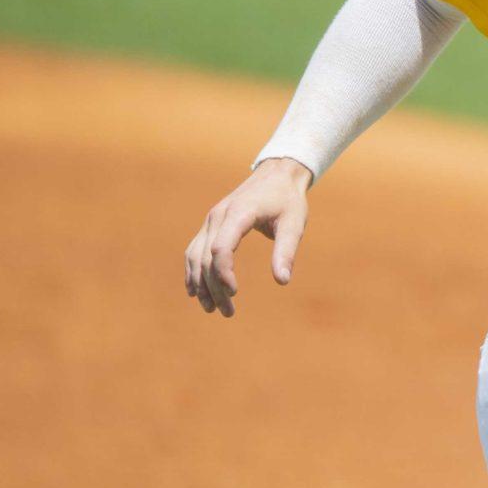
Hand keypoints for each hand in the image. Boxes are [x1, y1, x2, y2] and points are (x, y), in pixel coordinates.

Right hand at [183, 157, 311, 317]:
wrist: (277, 175)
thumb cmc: (288, 200)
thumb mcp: (294, 224)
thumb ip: (286, 251)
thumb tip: (282, 281)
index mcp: (239, 213)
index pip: (220, 247)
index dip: (223, 272)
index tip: (235, 292)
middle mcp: (218, 216)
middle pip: (206, 257)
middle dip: (214, 287)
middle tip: (228, 312)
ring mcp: (211, 219)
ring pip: (196, 256)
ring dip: (201, 284)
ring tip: (212, 309)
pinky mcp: (211, 224)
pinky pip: (194, 250)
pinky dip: (193, 271)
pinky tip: (196, 291)